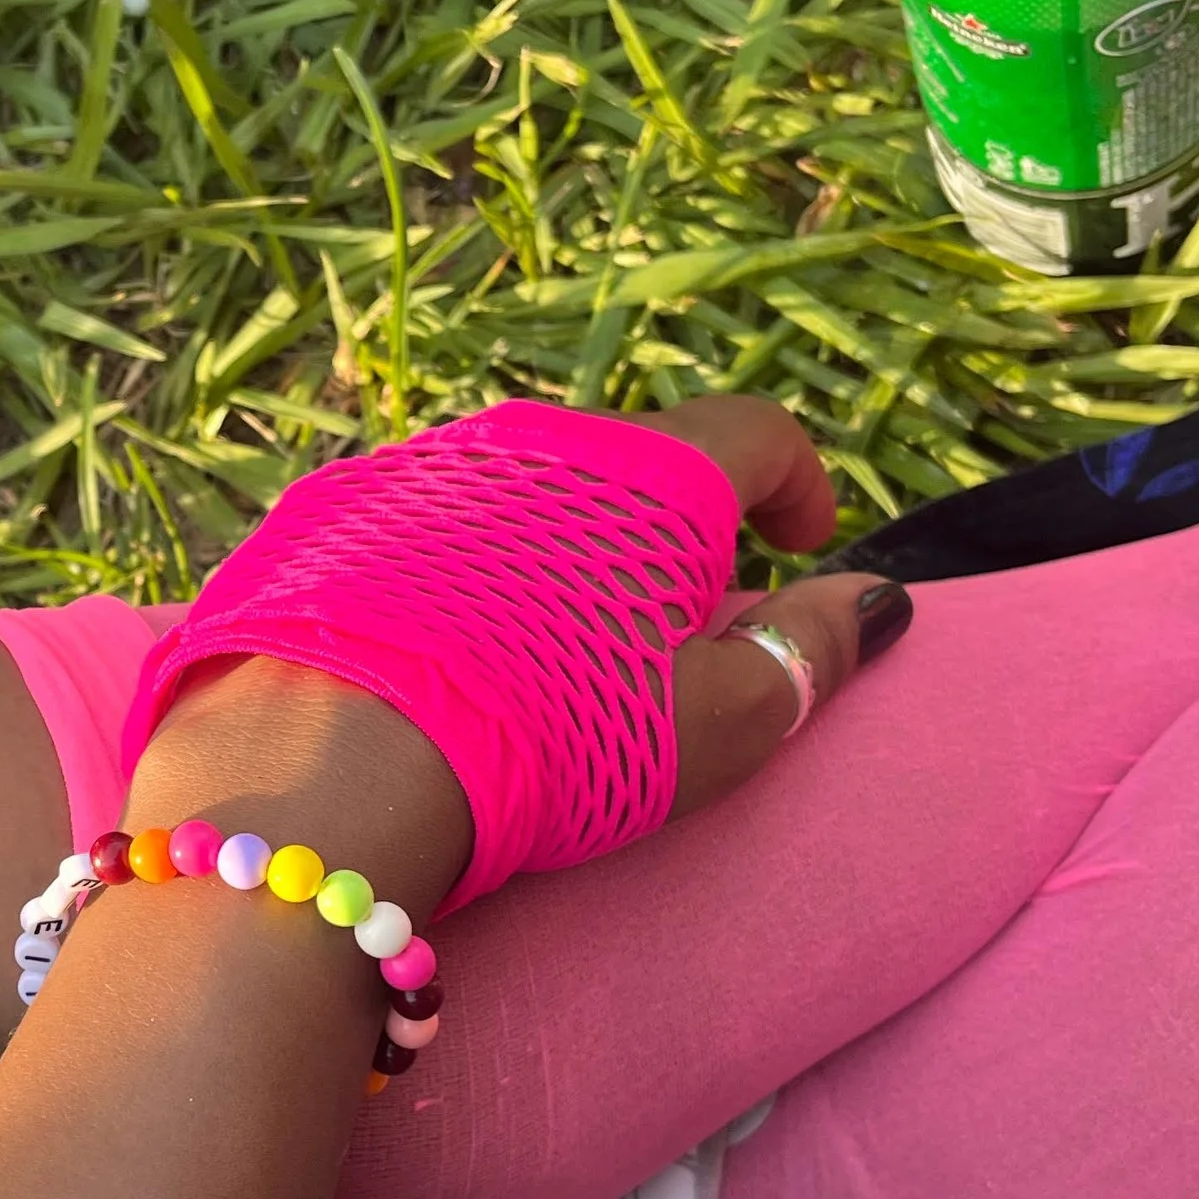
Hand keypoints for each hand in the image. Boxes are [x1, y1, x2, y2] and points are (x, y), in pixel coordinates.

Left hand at [120, 393, 911, 908]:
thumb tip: (874, 601)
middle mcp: (538, 441)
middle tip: (677, 634)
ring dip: (562, 555)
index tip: (802, 544)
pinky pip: (431, 530)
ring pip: (529, 496)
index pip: (757, 438)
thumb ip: (806, 654)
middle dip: (673, 540)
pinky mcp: (333, 515)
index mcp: (652, 471)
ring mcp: (425, 468)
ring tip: (558, 653)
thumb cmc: (553, 743)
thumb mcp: (714, 724)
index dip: (797, 489)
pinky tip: (449, 656)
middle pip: (637, 470)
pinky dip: (463, 576)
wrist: (324, 760)